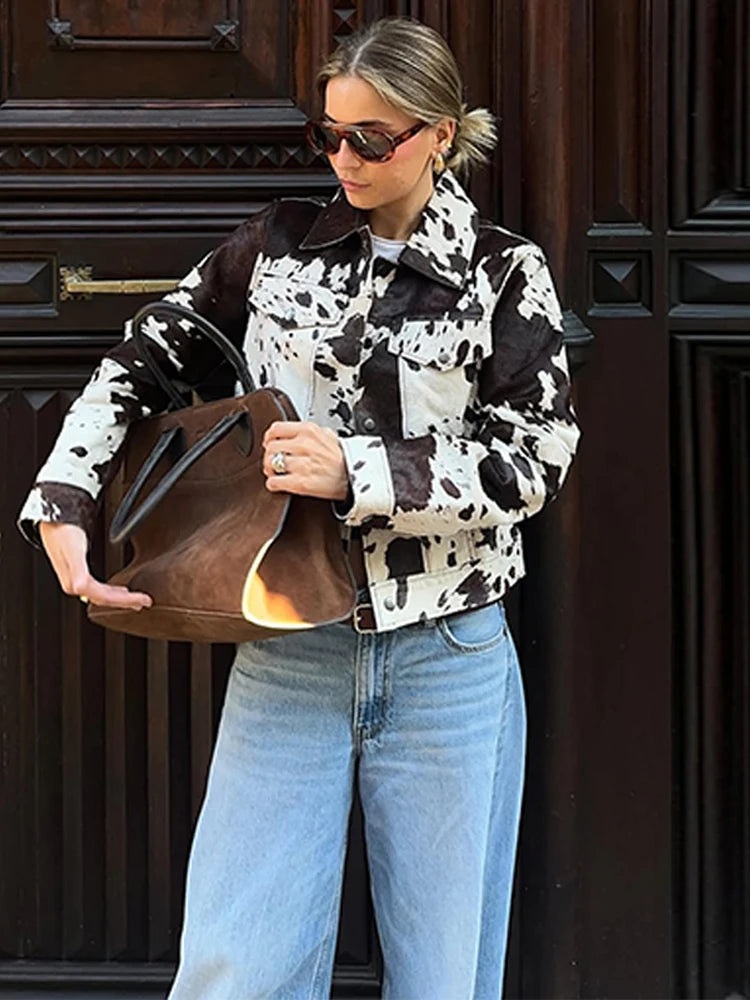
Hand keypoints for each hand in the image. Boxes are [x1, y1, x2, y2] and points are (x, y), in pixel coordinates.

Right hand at [38, 522, 152, 609]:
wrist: (53, 519)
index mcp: (75, 582)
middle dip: (125, 602)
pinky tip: (117, 589)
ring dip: (119, 598)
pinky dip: (110, 591)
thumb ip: (78, 572)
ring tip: (134, 598)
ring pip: (101, 595)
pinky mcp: (78, 572)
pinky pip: (97, 588)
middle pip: (104, 599)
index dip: (125, 601)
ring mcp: (76, 579)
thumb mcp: (73, 552)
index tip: (144, 600)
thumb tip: (81, 588)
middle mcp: (74, 584)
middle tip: (144, 601)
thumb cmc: (63, 531)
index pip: (105, 598)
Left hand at [262, 420, 348, 500]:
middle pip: (270, 448)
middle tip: (273, 462)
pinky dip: (273, 484)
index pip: (276, 429)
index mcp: (309, 431)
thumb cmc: (346, 459)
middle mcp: (304, 446)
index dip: (269, 438)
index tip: (270, 443)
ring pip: (270, 464)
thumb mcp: (330, 436)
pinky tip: (279, 484)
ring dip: (270, 470)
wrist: (358, 478)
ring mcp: (302, 465)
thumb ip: (311, 432)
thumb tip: (294, 432)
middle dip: (269, 456)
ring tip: (276, 473)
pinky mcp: (300, 483)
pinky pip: (274, 482)